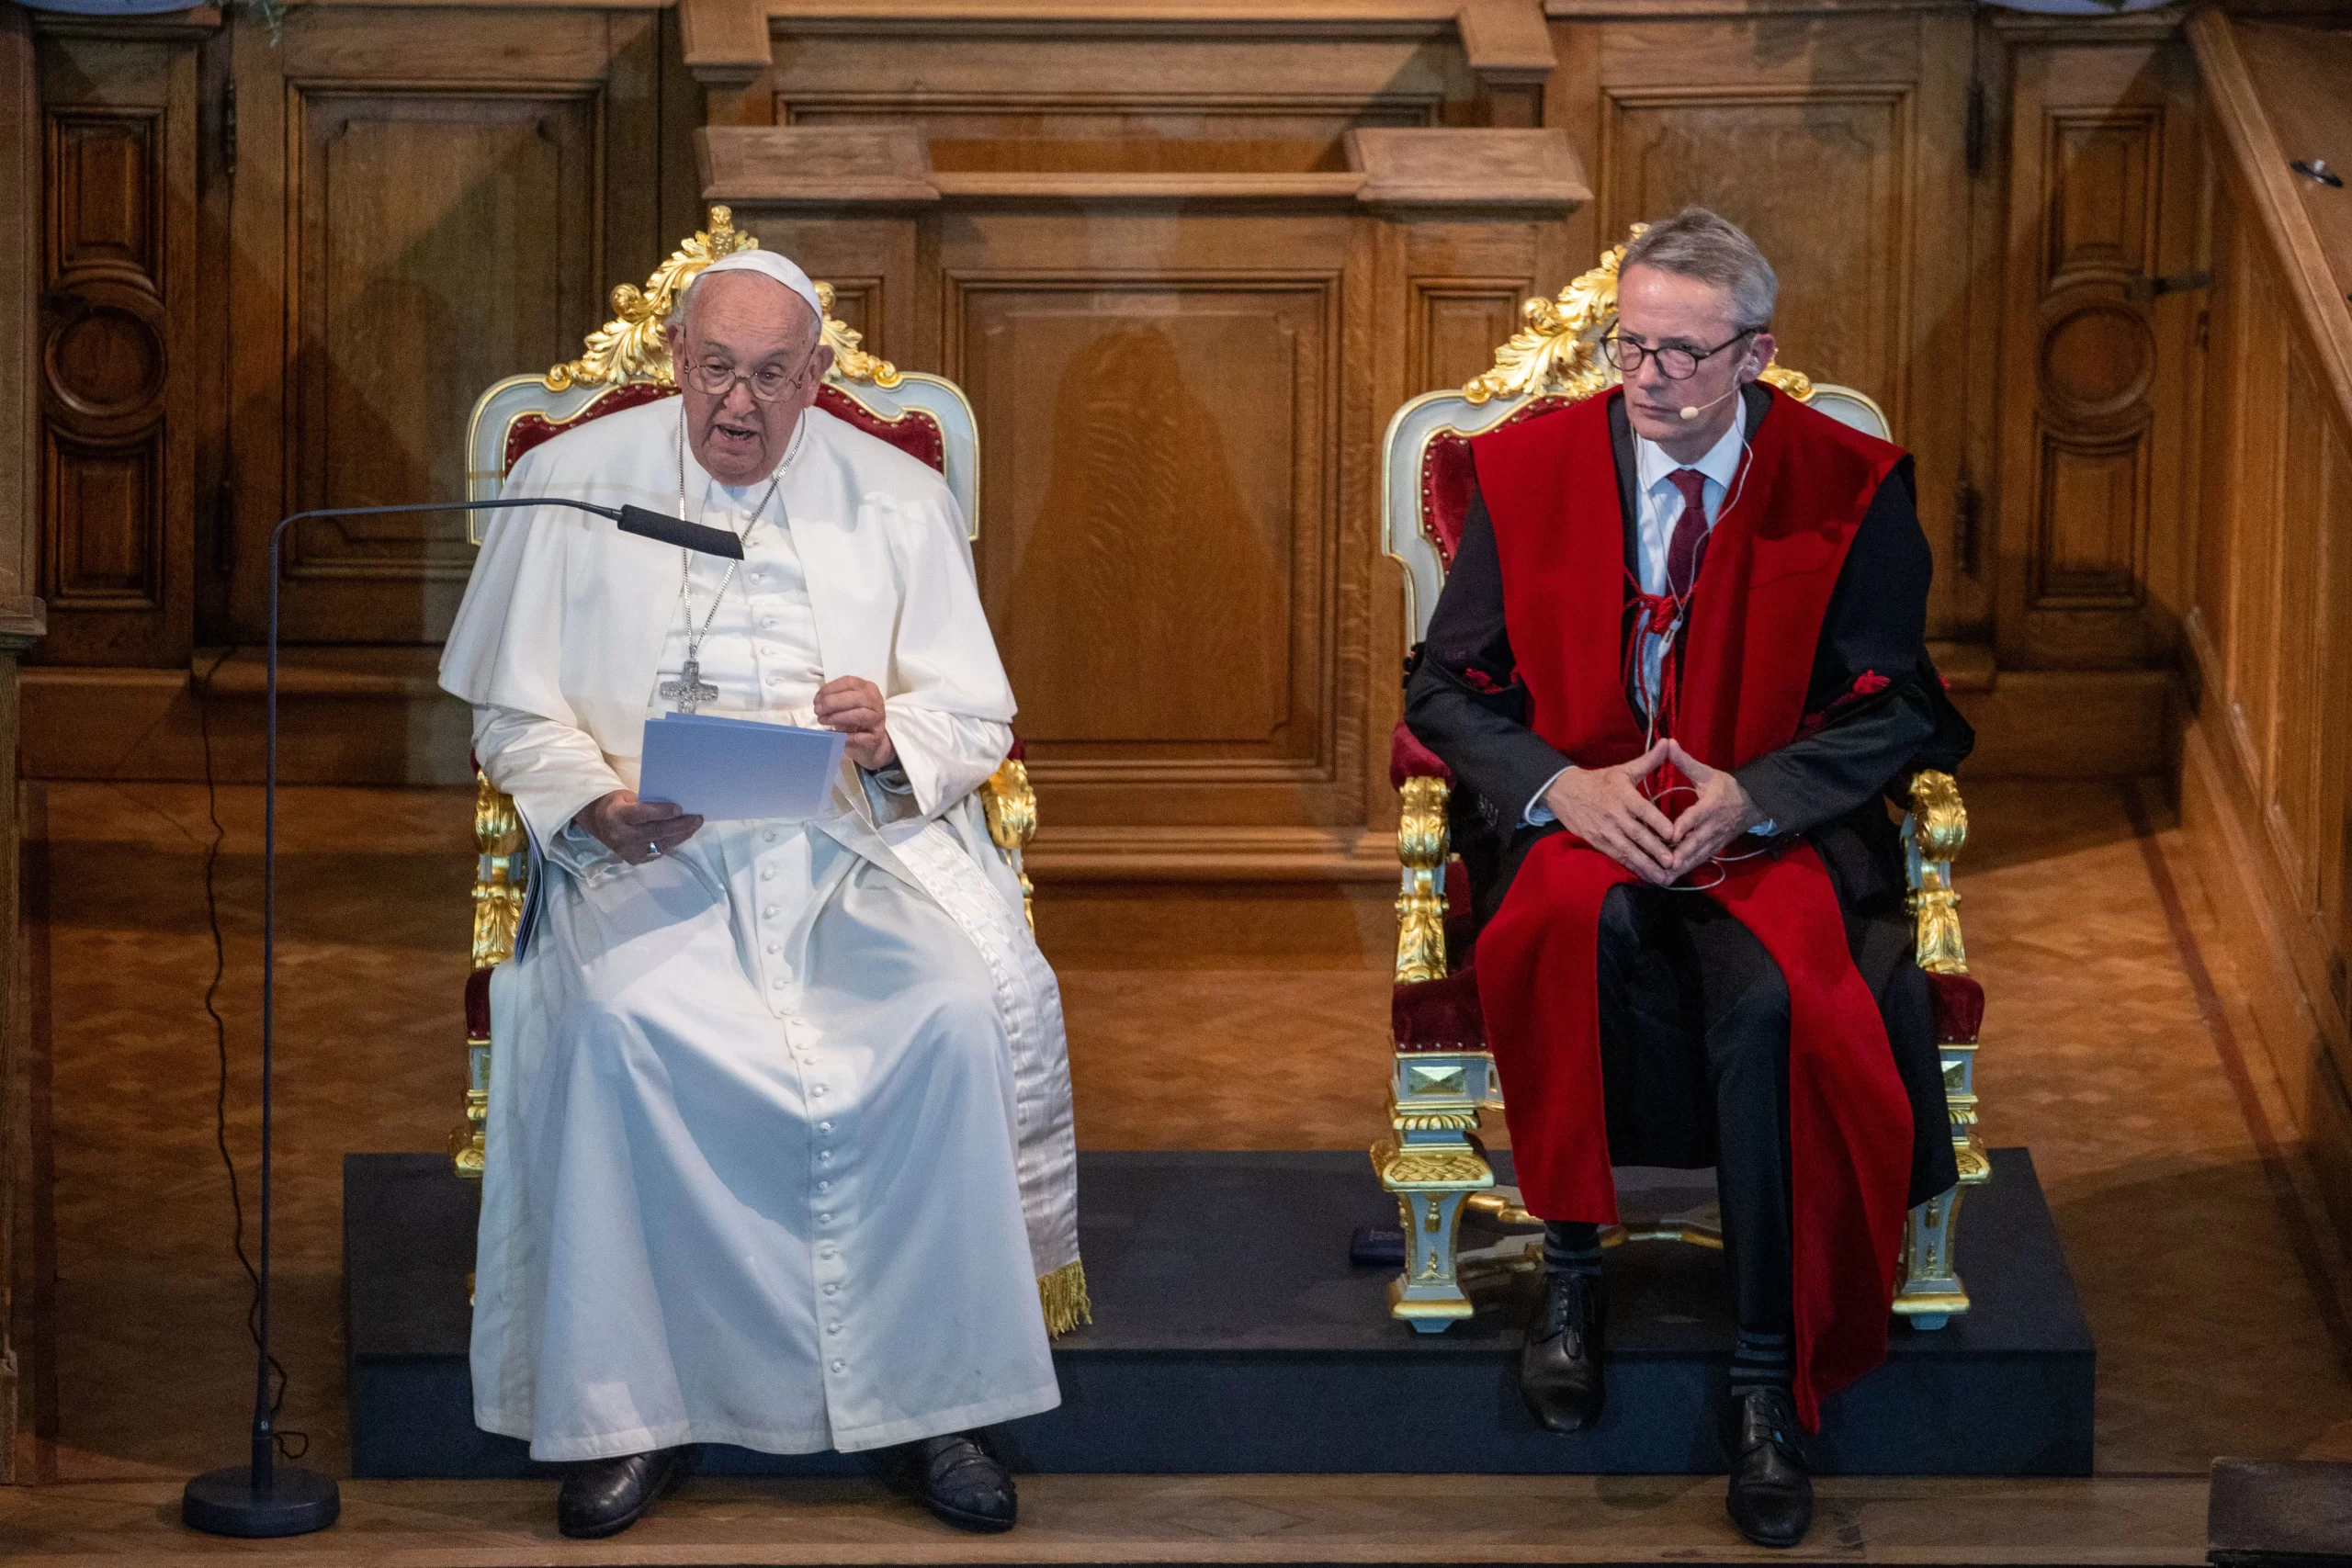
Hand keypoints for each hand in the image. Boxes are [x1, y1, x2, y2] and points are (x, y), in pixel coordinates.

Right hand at [577, 789, 702, 865]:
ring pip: (660, 844)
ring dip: (680, 836)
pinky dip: (672, 843)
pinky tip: (683, 835)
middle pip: (655, 832)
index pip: (643, 815)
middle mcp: (622, 836)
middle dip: (679, 825)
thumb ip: (647, 803)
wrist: (597, 823)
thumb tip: (675, 806)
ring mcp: (628, 851)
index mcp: (617, 816)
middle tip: (697, 819)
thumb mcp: (627, 797)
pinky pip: (658, 852)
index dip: (662, 812)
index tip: (680, 808)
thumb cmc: (616, 804)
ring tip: (695, 826)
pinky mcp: (634, 860)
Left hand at [814, 675, 895, 770]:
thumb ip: (834, 699)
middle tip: (818, 710)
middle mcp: (876, 701)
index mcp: (868, 688)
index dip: (831, 689)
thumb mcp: (845, 704)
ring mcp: (878, 719)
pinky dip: (845, 736)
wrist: (870, 740)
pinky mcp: (877, 736)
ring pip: (860, 714)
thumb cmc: (854, 718)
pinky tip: (833, 735)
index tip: (817, 699)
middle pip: (856, 698)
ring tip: (822, 720)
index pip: (850, 682)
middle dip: (833, 703)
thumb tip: (819, 702)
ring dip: (838, 717)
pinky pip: (860, 736)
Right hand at [1542, 740, 1677, 885]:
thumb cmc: (1600, 781)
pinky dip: (1632, 867)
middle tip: (1673, 862)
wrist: (1564, 792)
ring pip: (1628, 850)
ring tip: (1662, 877)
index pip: (1642, 810)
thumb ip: (1649, 760)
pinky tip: (1645, 875)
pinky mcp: (1598, 842)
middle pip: (1637, 835)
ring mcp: (1605, 831)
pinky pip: (1617, 857)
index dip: (1657, 822)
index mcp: (1623, 795)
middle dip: (1655, 850)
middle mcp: (1614, 815)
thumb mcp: (1623, 770)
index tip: (1672, 833)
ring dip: (1646, 864)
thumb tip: (1669, 742)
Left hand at [1660, 739, 1764, 878]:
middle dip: (1680, 854)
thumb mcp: (1707, 773)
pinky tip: (1669, 878)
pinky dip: (1685, 870)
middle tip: (1663, 864)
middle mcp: (1712, 826)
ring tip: (1662, 877)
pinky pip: (1699, 861)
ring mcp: (1714, 840)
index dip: (1684, 826)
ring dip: (1680, 867)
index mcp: (1710, 806)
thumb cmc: (1726, 787)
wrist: (1752, 804)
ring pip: (1696, 856)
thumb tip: (1669, 743)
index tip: (1671, 834)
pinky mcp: (1714, 849)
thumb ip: (1685, 762)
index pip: (1696, 817)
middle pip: (1695, 843)